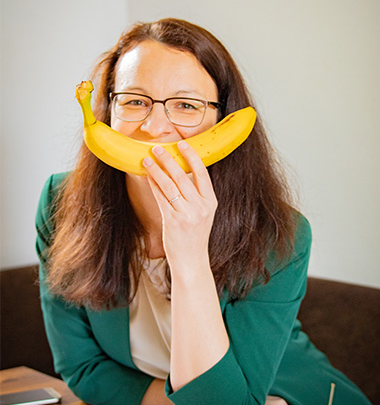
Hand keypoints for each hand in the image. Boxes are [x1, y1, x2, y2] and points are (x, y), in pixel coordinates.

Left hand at [143, 141, 217, 266]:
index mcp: (211, 202)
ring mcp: (188, 213)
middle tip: (157, 148)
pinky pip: (161, 197)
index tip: (182, 144)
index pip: (202, 173)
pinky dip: (153, 185)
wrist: (191, 259)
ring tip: (148, 159)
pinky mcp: (173, 220)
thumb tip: (180, 173)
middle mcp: (201, 206)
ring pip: (169, 184)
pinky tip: (147, 176)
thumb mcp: (203, 214)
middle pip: (182, 176)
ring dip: (157, 169)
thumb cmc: (194, 236)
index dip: (191, 157)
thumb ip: (195, 195)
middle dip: (168, 159)